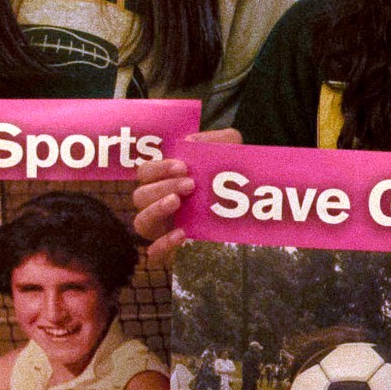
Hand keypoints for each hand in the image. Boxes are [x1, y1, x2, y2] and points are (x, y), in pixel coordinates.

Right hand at [129, 129, 241, 261]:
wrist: (250, 203)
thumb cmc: (229, 173)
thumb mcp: (229, 149)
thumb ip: (216, 139)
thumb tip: (190, 141)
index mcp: (163, 178)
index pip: (145, 172)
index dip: (159, 168)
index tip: (183, 166)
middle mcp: (156, 200)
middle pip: (140, 195)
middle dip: (162, 187)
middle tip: (190, 184)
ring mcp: (161, 224)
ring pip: (141, 221)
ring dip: (156, 210)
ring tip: (177, 202)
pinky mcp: (171, 244)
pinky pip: (156, 250)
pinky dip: (163, 244)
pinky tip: (182, 234)